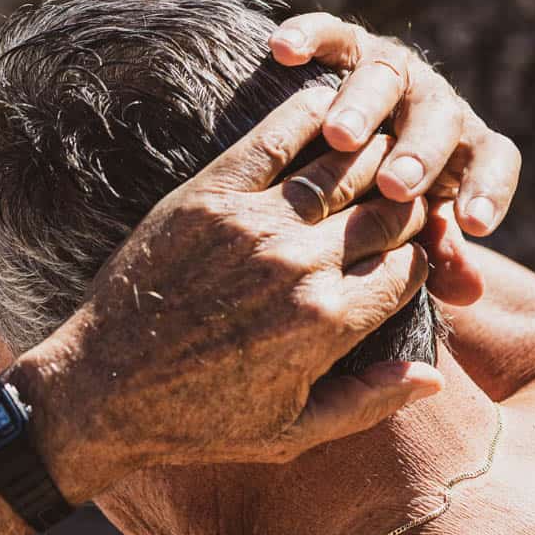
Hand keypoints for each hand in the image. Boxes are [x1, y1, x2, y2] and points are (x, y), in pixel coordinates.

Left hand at [17, 86, 443, 501]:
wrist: (98, 391)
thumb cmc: (195, 422)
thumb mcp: (289, 433)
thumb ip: (368, 403)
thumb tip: (435, 375)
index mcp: (329, 324)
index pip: (409, 265)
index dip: (422, 253)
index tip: (416, 244)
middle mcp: (299, 268)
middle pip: (386, 211)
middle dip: (407, 201)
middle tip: (405, 191)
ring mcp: (251, 226)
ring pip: (341, 167)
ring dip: (370, 151)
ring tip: (379, 144)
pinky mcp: (205, 197)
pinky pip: (271, 139)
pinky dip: (305, 115)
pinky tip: (324, 102)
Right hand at [268, 14, 521, 304]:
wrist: (345, 146)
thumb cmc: (372, 210)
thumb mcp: (404, 236)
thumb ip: (433, 256)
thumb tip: (468, 291)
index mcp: (460, 148)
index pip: (492, 159)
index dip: (487, 188)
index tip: (472, 224)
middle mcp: (431, 102)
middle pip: (439, 116)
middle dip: (420, 151)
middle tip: (397, 186)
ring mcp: (389, 68)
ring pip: (386, 75)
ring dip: (365, 105)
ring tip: (340, 137)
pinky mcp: (345, 43)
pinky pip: (330, 34)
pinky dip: (311, 36)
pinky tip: (283, 53)